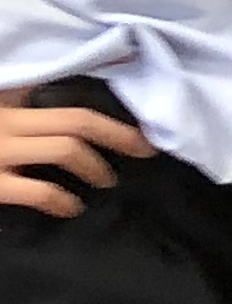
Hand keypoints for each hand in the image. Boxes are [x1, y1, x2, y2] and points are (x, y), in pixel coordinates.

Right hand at [0, 87, 149, 218]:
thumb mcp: (2, 113)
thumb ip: (29, 106)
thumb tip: (78, 94)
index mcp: (10, 103)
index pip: (67, 95)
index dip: (107, 108)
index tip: (139, 122)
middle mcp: (8, 122)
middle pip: (77, 121)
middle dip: (119, 136)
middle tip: (144, 150)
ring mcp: (0, 152)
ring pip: (66, 149)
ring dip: (95, 167)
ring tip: (107, 181)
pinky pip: (40, 191)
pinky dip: (63, 201)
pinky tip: (71, 208)